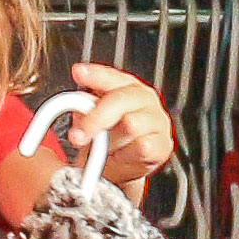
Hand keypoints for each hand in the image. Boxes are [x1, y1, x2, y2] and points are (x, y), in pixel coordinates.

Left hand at [45, 61, 175, 186]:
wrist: (126, 165)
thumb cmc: (111, 137)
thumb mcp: (93, 120)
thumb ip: (85, 109)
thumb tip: (78, 106)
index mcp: (126, 86)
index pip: (111, 76)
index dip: (95, 75)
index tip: (78, 72)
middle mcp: (144, 99)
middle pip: (119, 101)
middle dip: (95, 119)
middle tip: (76, 136)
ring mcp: (156, 120)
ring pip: (130, 126)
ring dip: (111, 141)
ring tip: (105, 148)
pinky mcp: (163, 144)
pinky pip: (141, 147)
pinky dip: (126, 155)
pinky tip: (121, 155)